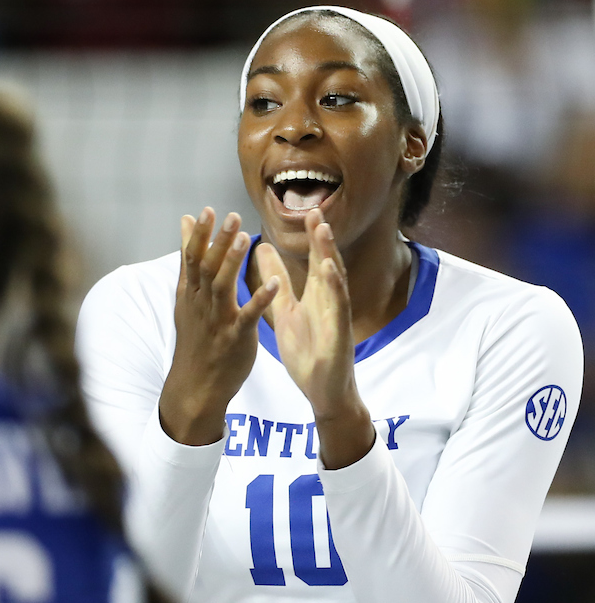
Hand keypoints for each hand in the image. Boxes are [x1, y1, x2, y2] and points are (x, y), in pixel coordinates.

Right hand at [159, 208, 278, 445]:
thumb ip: (189, 262)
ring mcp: (217, 322)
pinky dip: (260, 300)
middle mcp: (201, 305)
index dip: (200, 235)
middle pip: (207, 268)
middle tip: (230, 216)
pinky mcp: (235, 339)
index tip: (208, 210)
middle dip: (218, 242)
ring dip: (233, 263)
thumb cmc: (196, 339)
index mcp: (191, 295)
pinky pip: (248, 317)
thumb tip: (186, 224)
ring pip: (223, 288)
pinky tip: (275, 283)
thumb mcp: (186, 299)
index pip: (192, 259)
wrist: (196, 385)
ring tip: (245, 238)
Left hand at [259, 209, 373, 468]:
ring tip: (323, 231)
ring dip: (329, 256)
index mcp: (316, 296)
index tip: (306, 211)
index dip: (310, 237)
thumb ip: (277, 284)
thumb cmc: (308, 352)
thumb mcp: (287, 311)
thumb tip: (263, 253)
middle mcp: (329, 302)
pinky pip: (336, 309)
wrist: (322, 390)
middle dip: (322, 238)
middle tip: (316, 211)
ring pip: (334, 282)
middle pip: (326, 263)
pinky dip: (334, 288)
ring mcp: (336, 317)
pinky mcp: (338, 334)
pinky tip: (328, 271)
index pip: (313, 260)